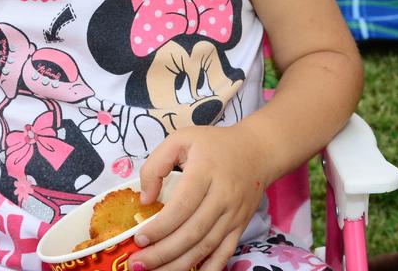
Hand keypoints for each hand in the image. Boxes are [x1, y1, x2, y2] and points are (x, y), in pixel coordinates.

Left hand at [131, 125, 269, 270]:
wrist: (259, 150)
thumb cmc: (215, 145)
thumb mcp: (182, 139)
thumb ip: (156, 164)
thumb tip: (145, 199)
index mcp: (206, 171)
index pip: (182, 206)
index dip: (160, 227)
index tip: (139, 238)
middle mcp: (223, 195)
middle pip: (192, 232)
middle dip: (162, 253)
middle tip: (138, 263)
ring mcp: (234, 214)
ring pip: (206, 247)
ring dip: (178, 264)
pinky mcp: (240, 225)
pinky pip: (225, 253)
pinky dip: (209, 269)